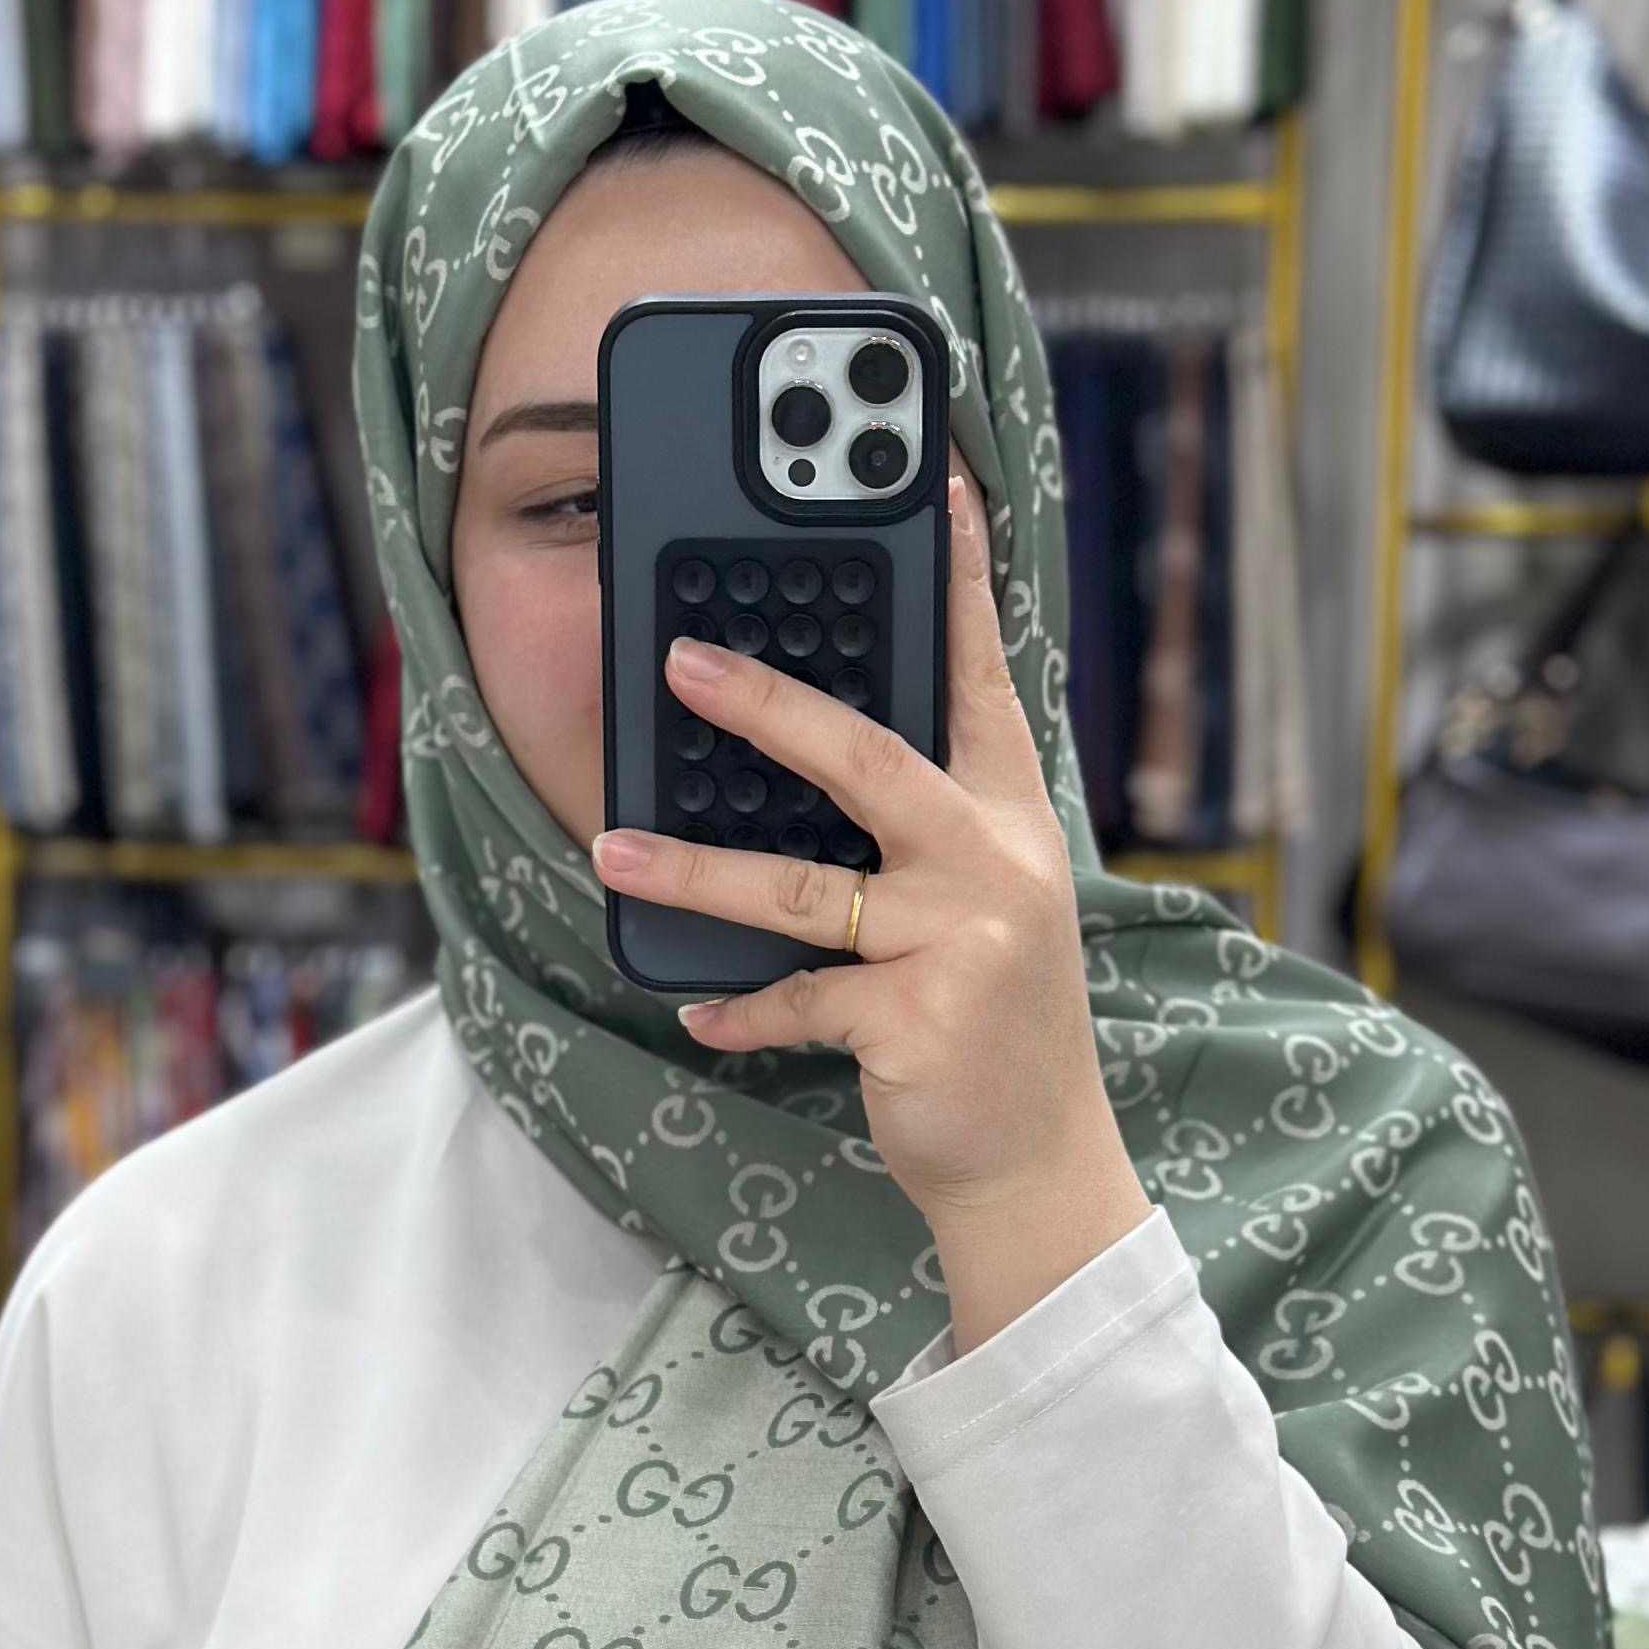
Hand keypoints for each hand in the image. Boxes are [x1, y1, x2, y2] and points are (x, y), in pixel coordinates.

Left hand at [594, 469, 1150, 1357]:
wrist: (1038, 1165)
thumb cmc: (991, 1023)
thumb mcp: (980, 907)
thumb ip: (916, 833)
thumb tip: (793, 767)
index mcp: (1008, 817)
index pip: (980, 675)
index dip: (957, 577)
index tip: (933, 483)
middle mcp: (994, 863)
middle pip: (866, 757)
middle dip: (766, 704)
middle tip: (680, 661)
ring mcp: (959, 940)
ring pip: (798, 887)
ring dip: (692, 871)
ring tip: (610, 851)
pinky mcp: (915, 1019)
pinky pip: (795, 997)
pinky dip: (743, 1011)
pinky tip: (704, 1015)